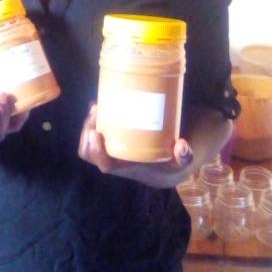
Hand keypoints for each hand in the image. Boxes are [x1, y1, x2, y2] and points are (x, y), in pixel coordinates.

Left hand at [78, 104, 193, 188]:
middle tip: (96, 110)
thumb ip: (185, 156)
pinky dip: (95, 118)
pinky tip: (100, 103)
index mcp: (127, 169)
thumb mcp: (181, 161)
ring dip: (89, 123)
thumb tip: (182, 146)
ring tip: (96, 106)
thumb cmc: (172, 162)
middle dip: (87, 131)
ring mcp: (111, 149)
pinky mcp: (112, 138)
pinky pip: (96, 130)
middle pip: (89, 151)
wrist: (170, 165)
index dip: (96, 152)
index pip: (105, 165)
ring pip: (89, 140)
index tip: (96, 133)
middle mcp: (115, 160)